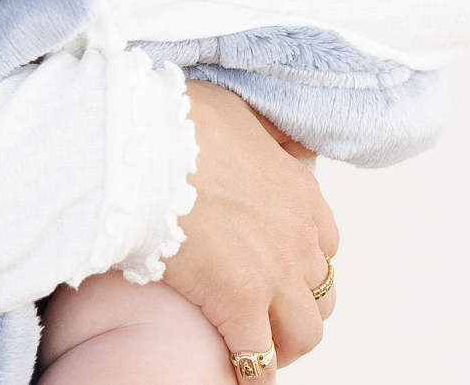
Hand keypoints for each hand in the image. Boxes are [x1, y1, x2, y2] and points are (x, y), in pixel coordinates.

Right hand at [161, 81, 337, 365]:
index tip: (281, 271)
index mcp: (299, 189)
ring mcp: (273, 271)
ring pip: (304, 331)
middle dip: (298, 306)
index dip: (304, 262)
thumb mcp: (236, 112)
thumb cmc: (174, 122)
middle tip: (269, 315)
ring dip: (284, 344)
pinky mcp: (240, 303)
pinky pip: (258, 358)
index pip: (327, 243)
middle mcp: (298, 234)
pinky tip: (235, 372)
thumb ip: (264, 136)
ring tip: (259, 349)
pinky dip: (252, 371)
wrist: (141, 147)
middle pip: (322, 292)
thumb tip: (271, 142)